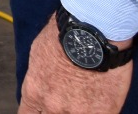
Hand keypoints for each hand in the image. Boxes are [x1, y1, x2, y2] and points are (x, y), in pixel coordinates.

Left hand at [17, 21, 132, 112]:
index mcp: (34, 92)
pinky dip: (99, 110)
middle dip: (58, 109)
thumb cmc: (65, 36)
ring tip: (86, 95)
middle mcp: (53, 106)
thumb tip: (43, 84)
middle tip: (69, 97)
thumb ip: (39, 78)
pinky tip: (100, 100)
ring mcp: (78, 112)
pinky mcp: (103, 112)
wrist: (93, 33)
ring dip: (79, 109)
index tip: (42, 110)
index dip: (37, 113)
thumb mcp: (38, 55)